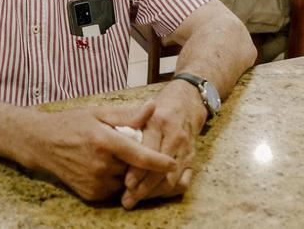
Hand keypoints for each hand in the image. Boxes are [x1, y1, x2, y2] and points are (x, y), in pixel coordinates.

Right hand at [26, 103, 176, 202]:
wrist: (41, 143)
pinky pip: (115, 189)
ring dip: (128, 172)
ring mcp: (95, 182)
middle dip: (140, 161)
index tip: (173, 162)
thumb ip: (127, 114)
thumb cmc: (71, 124)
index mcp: (103, 141)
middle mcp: (100, 165)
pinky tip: (106, 166)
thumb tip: (152, 107)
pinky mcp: (91, 194)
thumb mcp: (98, 113)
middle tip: (132, 149)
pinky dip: (117, 180)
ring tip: (115, 156)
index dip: (159, 161)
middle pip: (135, 169)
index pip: (139, 155)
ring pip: (126, 181)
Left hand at [122, 81, 205, 207]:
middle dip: (144, 188)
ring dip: (153, 193)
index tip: (126, 183)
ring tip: (135, 200)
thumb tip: (110, 141)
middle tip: (127, 199)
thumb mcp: (139, 109)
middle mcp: (175, 136)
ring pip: (172, 179)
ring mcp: (186, 149)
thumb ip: (126, 122)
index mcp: (158, 121)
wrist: (186, 102)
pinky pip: (183, 182)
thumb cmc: (156, 108)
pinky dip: (168, 192)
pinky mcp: (193, 159)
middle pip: (161, 169)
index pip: (149, 150)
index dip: (138, 169)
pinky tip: (153, 195)